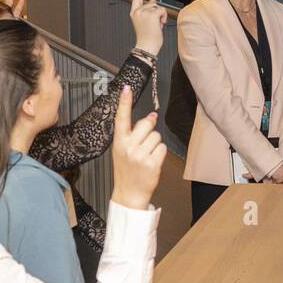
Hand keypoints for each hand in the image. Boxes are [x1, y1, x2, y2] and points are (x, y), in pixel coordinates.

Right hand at [109, 86, 164, 209]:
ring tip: (147, 156)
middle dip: (150, 130)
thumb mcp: (123, 150)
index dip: (125, 102)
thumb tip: (151, 116)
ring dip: (155, 144)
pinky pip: (162, 148)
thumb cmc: (127, 170)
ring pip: (157, 136)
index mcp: (119, 142)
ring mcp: (140, 155)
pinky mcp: (152, 163)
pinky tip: (152, 161)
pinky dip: (160, 153)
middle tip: (144, 143)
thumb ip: (134, 134)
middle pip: (147, 124)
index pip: (121, 118)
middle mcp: (128, 146)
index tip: (127, 89)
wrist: (129, 193)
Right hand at [129, 0, 167, 55]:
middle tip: (154, 25)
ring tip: (156, 26)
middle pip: (152, 3)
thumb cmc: (147, 37)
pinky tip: (160, 24)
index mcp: (134, 13)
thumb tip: (153, 0)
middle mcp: (138, 11)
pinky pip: (162, 10)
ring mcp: (144, 12)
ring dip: (160, 16)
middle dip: (156, 13)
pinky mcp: (151, 14)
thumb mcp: (147, 22)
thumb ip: (149, 10)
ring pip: (158, 7)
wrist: (146, 47)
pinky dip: (163, 17)